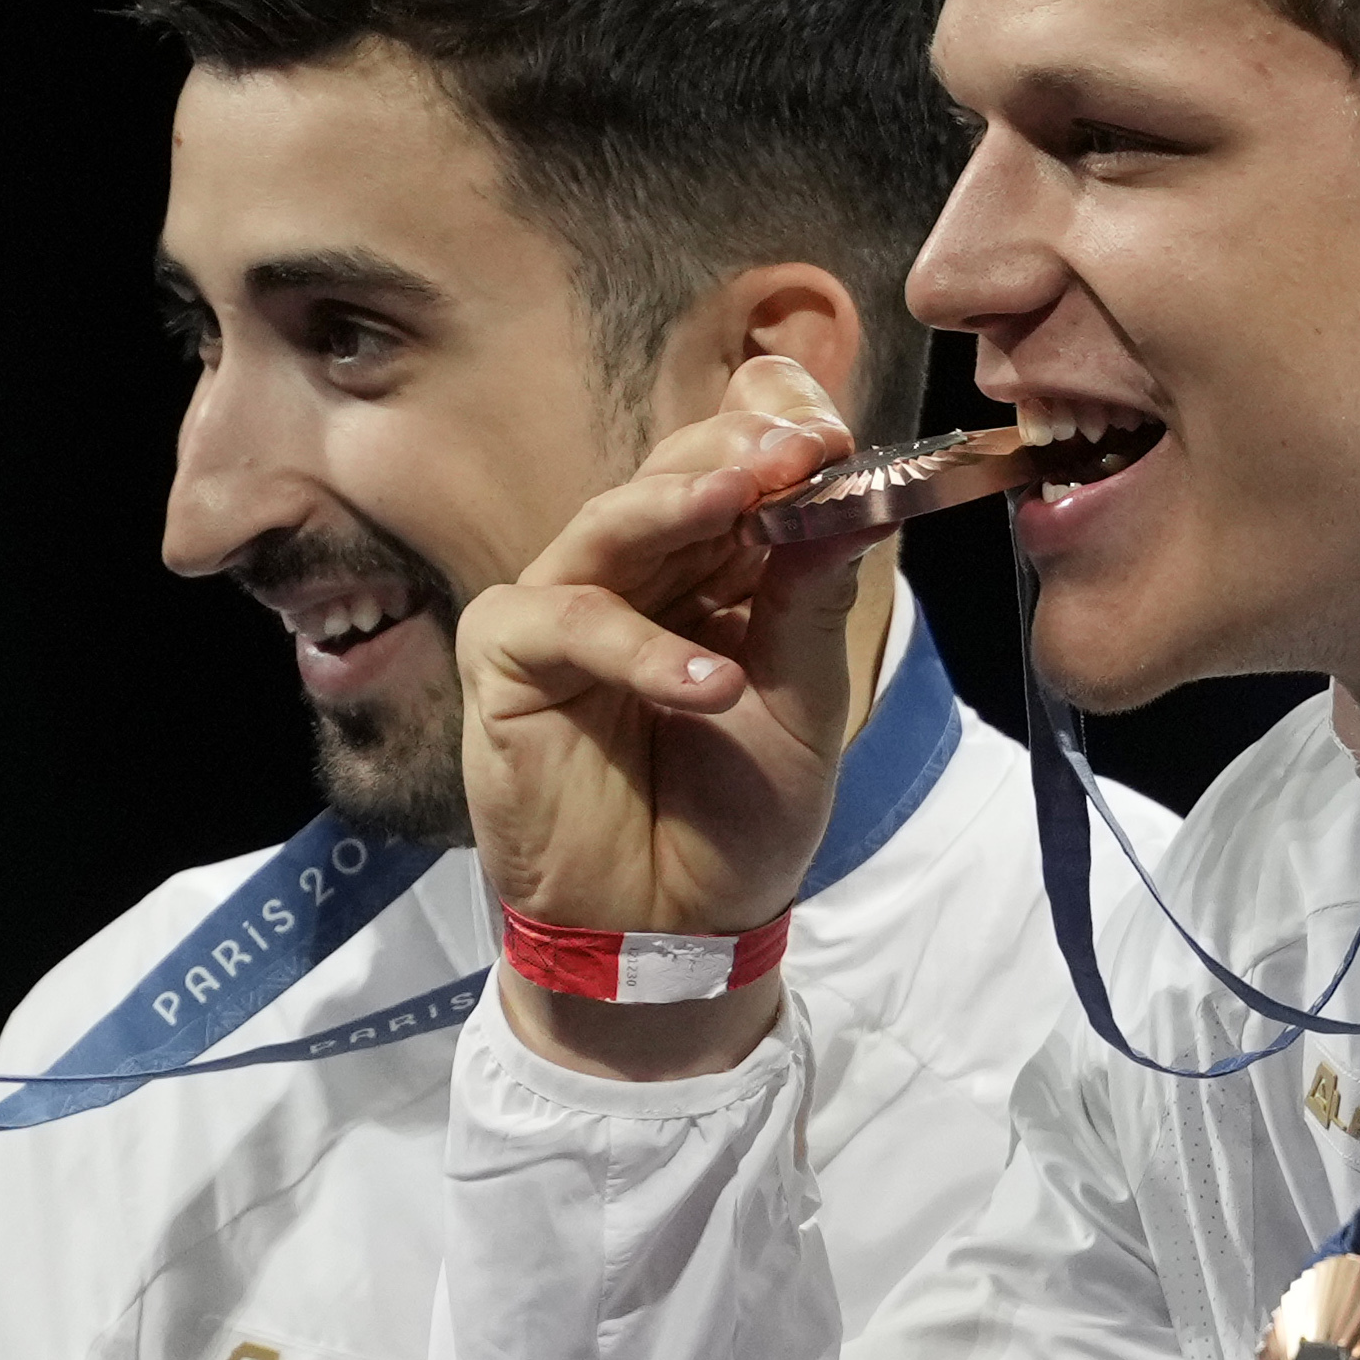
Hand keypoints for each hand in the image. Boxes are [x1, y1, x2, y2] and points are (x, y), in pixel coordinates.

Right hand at [463, 355, 872, 1076]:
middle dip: (743, 453)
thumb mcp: (803, 702)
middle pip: (677, 474)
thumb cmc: (738, 813)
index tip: (838, 434)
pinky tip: (713, 684)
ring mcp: (567, 604)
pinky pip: (570, 623)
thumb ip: (813, 598)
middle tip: (803, 445)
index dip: (781, 437)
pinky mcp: (511, 659)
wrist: (675, 925)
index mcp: (711, 565)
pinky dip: (642, 649)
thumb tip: (848, 495)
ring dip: (687, 504)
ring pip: (615, 524)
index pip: (736, 467)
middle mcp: (637, 569)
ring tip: (756, 496)